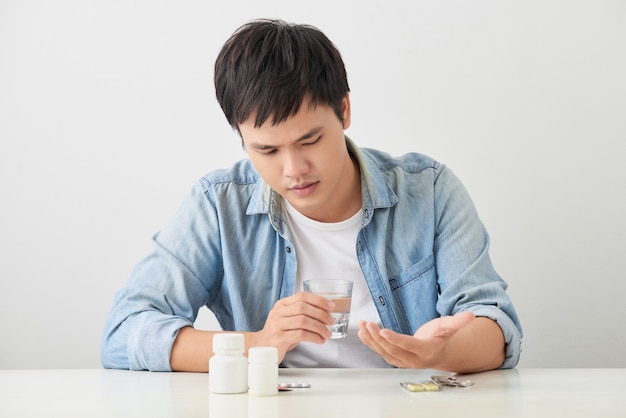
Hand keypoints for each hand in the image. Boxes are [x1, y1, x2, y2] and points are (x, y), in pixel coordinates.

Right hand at [252, 292, 335, 361]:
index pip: (302, 296)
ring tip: (327, 333)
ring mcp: (277, 325)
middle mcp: (278, 313)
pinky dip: (314, 337)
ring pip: (303, 321)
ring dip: (319, 327)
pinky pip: (300, 334)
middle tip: (331, 321)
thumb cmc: (279, 334)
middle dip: (321, 314)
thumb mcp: (288, 319)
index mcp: (282, 305)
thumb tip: (326, 312)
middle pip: (303, 307)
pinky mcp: (279, 338)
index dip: (318, 300)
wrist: (261, 348)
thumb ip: (302, 313)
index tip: (331, 306)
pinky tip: (319, 340)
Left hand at [357, 311, 474, 368]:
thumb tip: (470, 315)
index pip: (408, 345)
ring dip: (371, 339)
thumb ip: (458, 322)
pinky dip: (370, 342)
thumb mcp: (450, 327)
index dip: (395, 339)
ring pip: (384, 352)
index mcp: (425, 351)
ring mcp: (402, 360)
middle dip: (378, 337)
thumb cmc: (442, 337)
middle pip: (392, 349)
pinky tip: (362, 333)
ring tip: (362, 326)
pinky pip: (380, 351)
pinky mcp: (395, 358)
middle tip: (367, 324)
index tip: (383, 331)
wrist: (438, 351)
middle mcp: (412, 359)